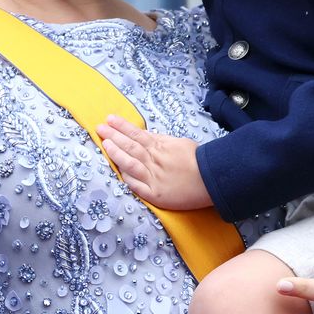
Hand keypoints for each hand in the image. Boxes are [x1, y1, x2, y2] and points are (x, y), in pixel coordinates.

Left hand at [97, 114, 212, 208]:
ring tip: (104, 144)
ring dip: (116, 153)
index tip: (109, 119)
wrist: (213, 179)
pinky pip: (136, 185)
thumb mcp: (181, 144)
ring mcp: (153, 177)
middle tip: (99, 128)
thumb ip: (162, 141)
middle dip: (113, 136)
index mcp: (161, 146)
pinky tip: (116, 171)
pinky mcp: (156, 194)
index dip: (122, 127)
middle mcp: (154, 160)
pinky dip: (126, 177)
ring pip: (130, 163)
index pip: (137, 134)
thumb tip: (147, 137)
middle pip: (130, 146)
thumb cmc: (200, 161)